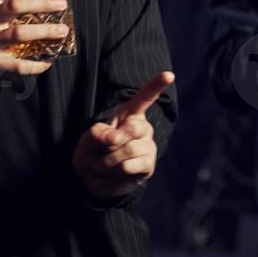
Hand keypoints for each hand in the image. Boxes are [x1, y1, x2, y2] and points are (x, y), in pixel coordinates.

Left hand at [73, 71, 174, 200]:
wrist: (93, 181)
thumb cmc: (92, 153)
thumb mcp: (88, 139)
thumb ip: (97, 133)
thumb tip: (114, 137)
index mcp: (128, 115)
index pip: (144, 98)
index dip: (156, 85)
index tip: (169, 75)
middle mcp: (142, 128)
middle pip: (134, 127)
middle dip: (113, 140)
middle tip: (103, 147)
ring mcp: (147, 146)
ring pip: (130, 149)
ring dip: (108, 160)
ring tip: (102, 164)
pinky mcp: (148, 165)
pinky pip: (130, 165)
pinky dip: (115, 170)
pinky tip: (114, 172)